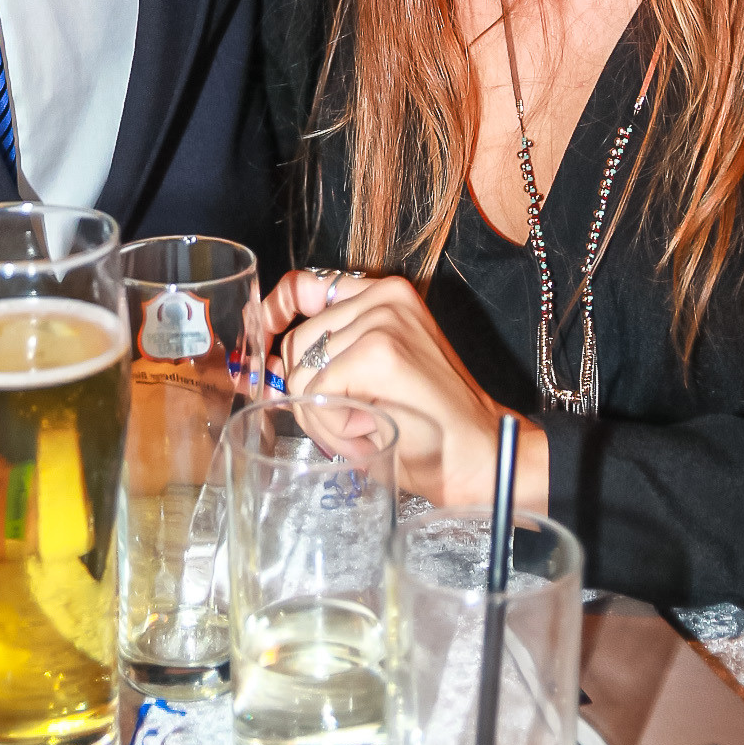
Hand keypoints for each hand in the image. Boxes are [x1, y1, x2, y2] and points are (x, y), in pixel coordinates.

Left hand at [261, 268, 547, 510]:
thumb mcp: (375, 373)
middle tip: (355, 419)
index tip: (262, 335)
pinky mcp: (379, 352)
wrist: (481, 458)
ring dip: (324, 416)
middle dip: (310, 393)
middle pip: (296, 343)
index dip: (275, 311)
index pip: (305, 286)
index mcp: (385, 294)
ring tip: (369, 426)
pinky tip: (372, 432)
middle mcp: (384, 296)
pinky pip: (316, 396)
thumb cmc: (428, 426)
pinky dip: (335, 429)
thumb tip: (268, 366)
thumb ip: (331, 355)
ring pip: (300, 374)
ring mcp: (382, 322)